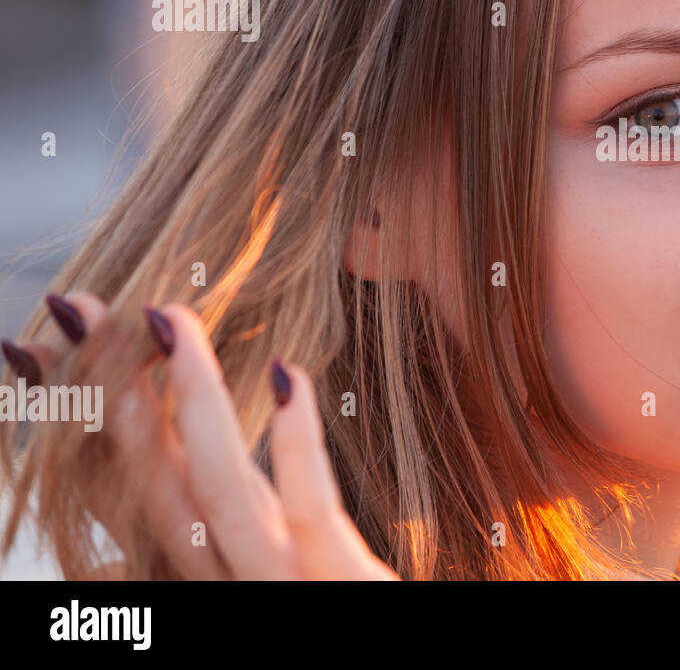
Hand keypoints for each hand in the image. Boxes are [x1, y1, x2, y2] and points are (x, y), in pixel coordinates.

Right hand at [4, 292, 398, 579]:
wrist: (374, 658)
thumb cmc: (313, 600)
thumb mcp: (253, 564)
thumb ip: (205, 532)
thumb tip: (129, 521)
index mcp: (202, 559)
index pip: (126, 483)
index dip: (83, 414)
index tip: (46, 338)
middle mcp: (219, 576)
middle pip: (154, 477)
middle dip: (112, 390)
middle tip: (78, 304)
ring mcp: (277, 583)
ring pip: (220, 489)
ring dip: (191, 399)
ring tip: (168, 317)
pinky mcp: (339, 586)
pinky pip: (312, 514)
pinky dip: (296, 446)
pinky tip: (286, 373)